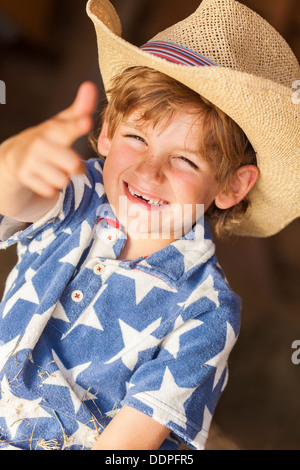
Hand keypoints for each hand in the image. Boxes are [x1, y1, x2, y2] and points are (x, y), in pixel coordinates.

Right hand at [0, 81, 97, 198]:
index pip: (67, 128)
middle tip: (74, 165)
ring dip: (64, 179)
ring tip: (57, 170)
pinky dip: (51, 188)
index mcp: (52, 129)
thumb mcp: (61, 124)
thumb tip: (90, 85)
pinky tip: (45, 178)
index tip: (86, 121)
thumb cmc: (48, 139)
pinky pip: (50, 191)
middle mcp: (39, 143)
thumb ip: (79, 109)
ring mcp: (29, 160)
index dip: (77, 125)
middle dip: (78, 168)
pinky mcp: (23, 176)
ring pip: (62, 180)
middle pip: (71, 164)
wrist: (15, 156)